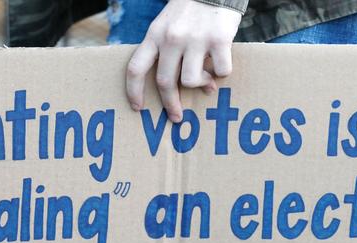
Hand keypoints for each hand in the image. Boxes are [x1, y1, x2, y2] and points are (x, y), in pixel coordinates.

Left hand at [126, 0, 240, 121]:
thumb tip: (173, 86)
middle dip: (171, 104)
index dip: (134, 91)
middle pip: (164, 82)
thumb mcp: (166, 25)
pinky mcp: (219, 40)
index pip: (136, 68)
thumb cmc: (188, 11)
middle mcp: (172, 38)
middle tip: (177, 117)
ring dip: (200, 85)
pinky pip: (220, 71)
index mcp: (155, 35)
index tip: (138, 107)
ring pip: (191, 81)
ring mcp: (195, 39)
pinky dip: (222, 73)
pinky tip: (221, 64)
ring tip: (207, 80)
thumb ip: (164, 51)